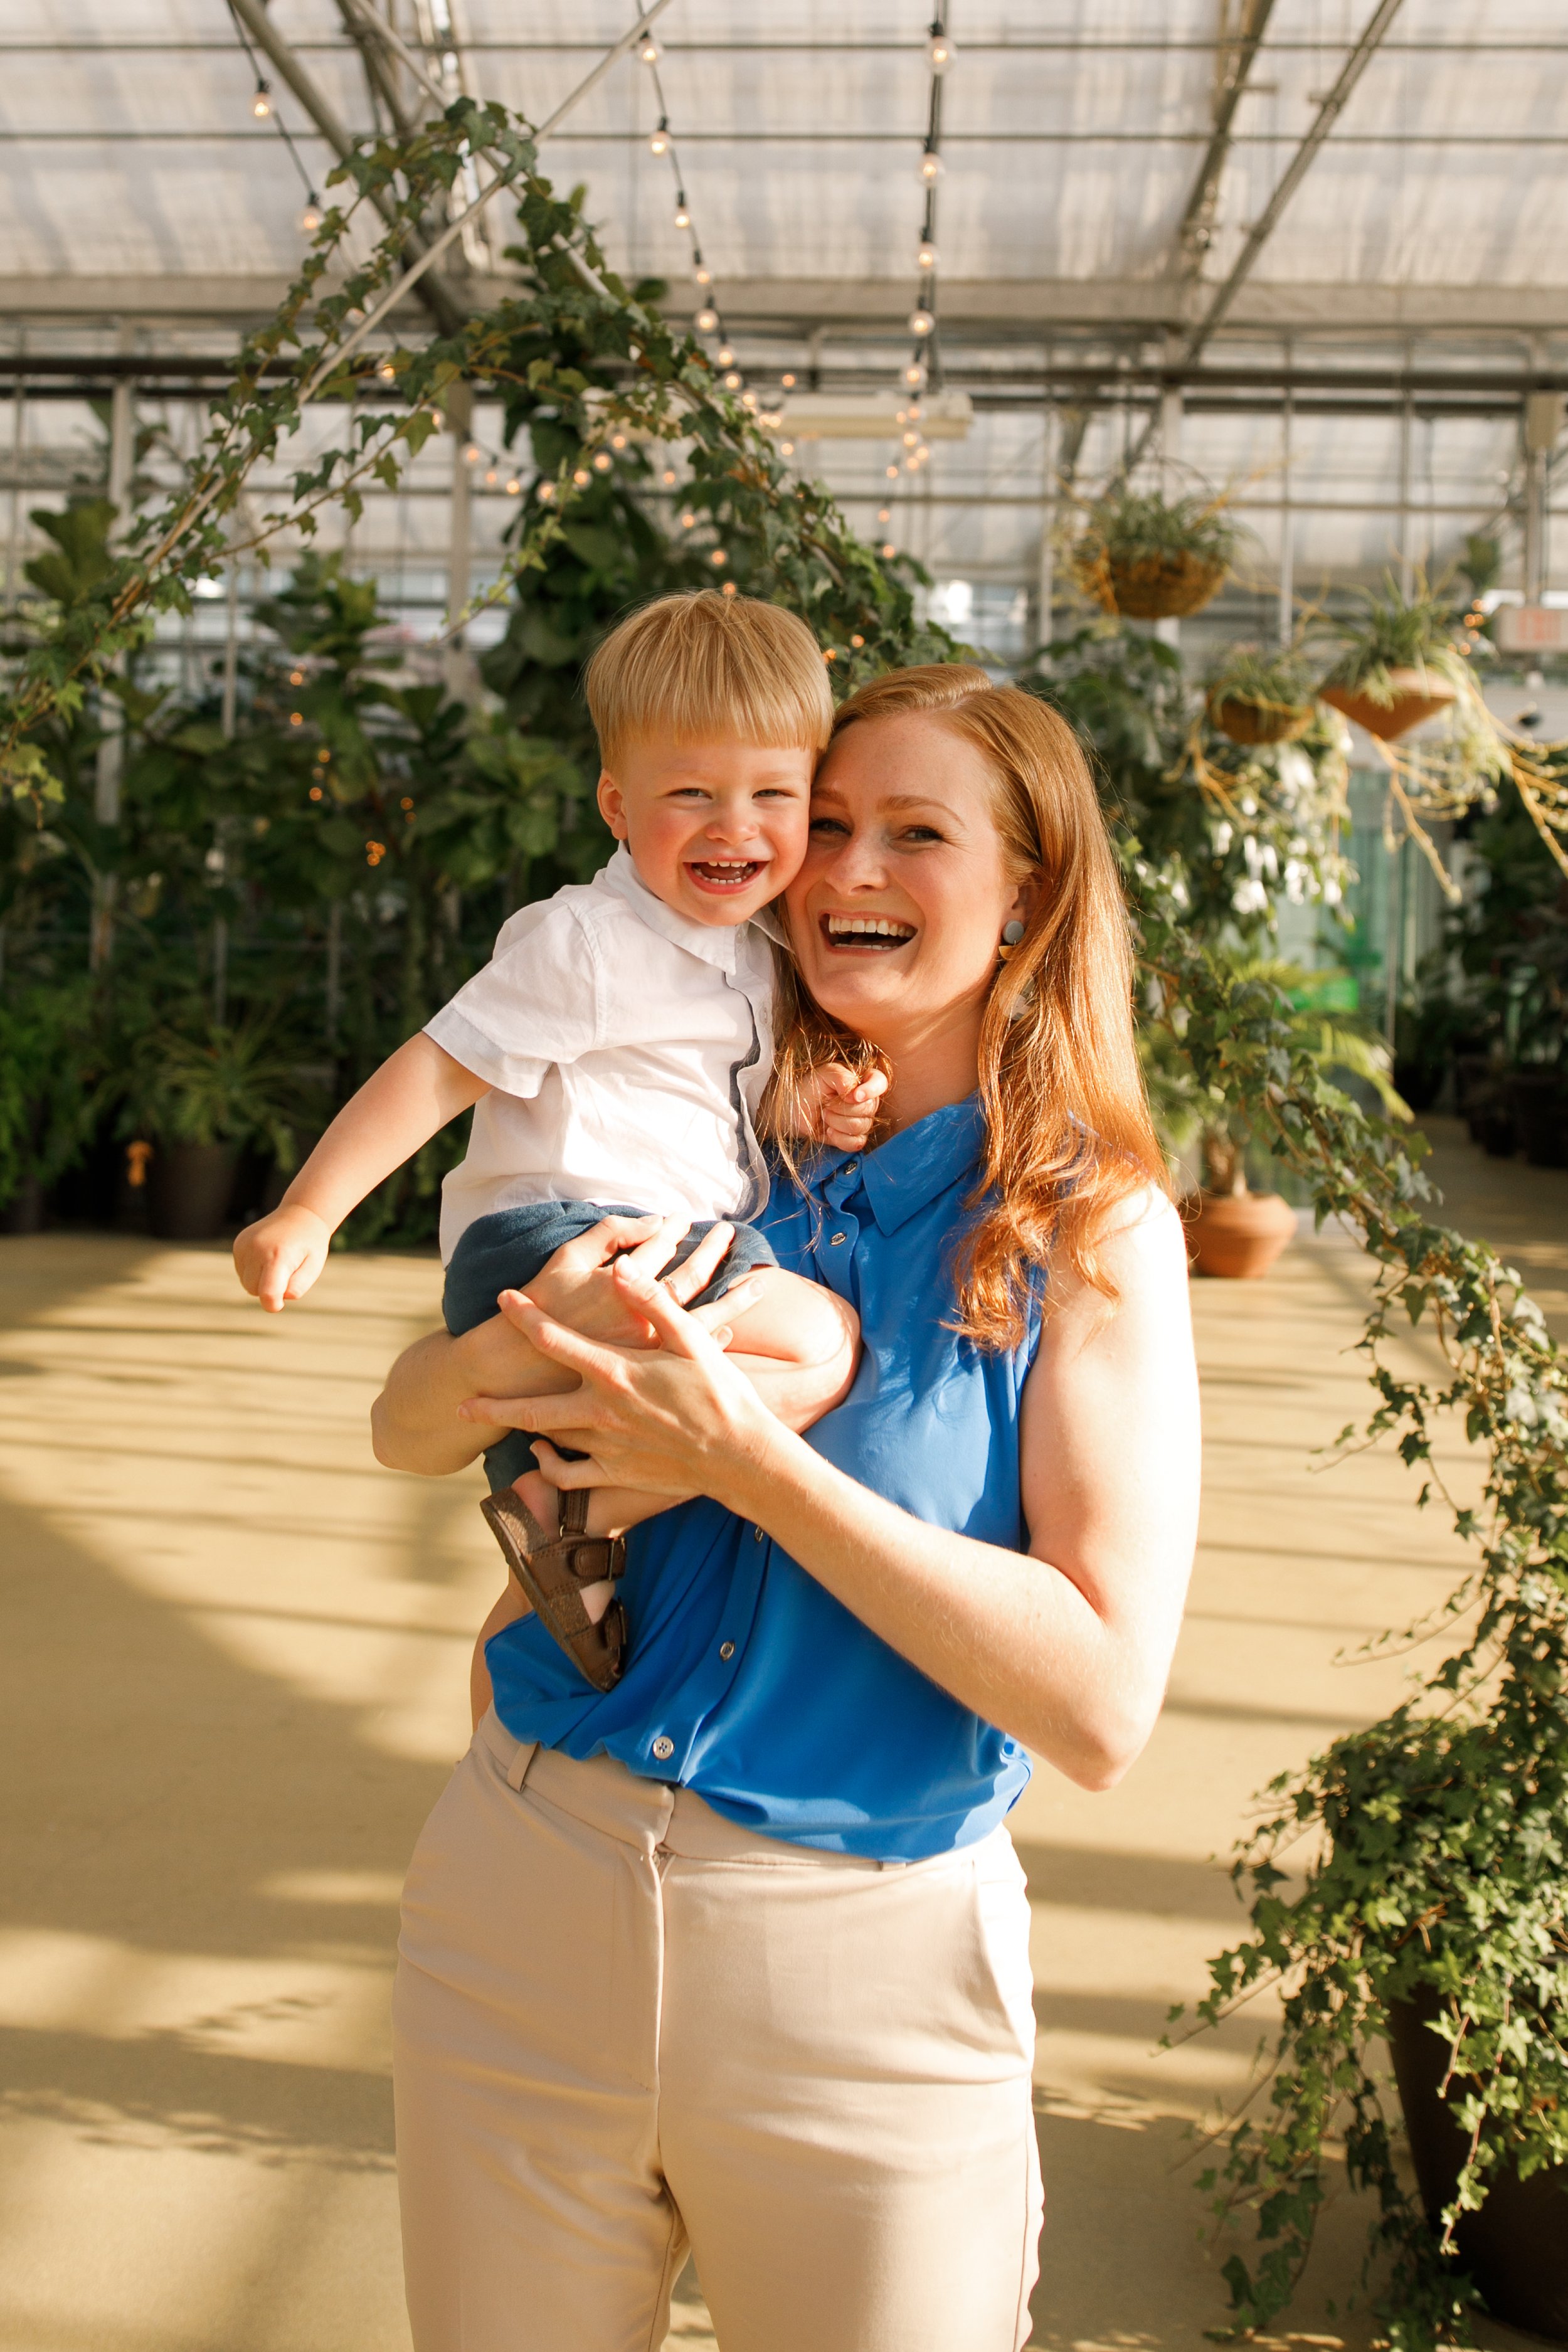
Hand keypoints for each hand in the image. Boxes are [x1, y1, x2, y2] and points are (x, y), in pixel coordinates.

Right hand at [234, 1202, 331, 1311]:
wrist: (300, 1214)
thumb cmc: (310, 1245)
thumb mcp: (314, 1266)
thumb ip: (298, 1286)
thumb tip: (276, 1299)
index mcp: (279, 1256)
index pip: (268, 1292)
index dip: (273, 1304)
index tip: (279, 1304)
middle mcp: (257, 1249)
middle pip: (255, 1290)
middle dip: (269, 1290)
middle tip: (287, 1273)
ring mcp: (244, 1245)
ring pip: (246, 1282)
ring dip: (260, 1281)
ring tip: (277, 1262)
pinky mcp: (238, 1244)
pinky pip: (242, 1271)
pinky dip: (253, 1270)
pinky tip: (267, 1256)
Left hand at [459, 1266, 777, 1506]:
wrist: (739, 1455)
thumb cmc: (720, 1392)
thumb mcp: (691, 1338)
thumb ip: (651, 1302)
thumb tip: (619, 1268)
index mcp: (614, 1373)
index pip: (554, 1341)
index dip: (525, 1317)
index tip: (504, 1301)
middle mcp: (600, 1413)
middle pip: (531, 1409)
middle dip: (492, 1405)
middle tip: (462, 1399)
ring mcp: (606, 1448)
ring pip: (548, 1440)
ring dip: (519, 1429)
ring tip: (497, 1421)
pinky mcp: (617, 1474)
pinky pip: (569, 1476)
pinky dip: (548, 1466)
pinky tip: (540, 1454)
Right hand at [504, 1213, 739, 1349]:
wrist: (522, 1372)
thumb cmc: (542, 1308)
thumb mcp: (566, 1261)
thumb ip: (606, 1235)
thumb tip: (650, 1220)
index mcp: (620, 1284)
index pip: (660, 1246)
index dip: (675, 1229)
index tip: (687, 1217)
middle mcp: (642, 1315)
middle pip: (690, 1276)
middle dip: (714, 1251)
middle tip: (731, 1233)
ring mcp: (651, 1347)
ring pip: (705, 1317)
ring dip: (733, 1297)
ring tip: (758, 1283)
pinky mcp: (652, 1372)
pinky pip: (692, 1354)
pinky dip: (716, 1339)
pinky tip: (732, 1330)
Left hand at [801, 1062, 889, 1150]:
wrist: (796, 1109)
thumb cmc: (811, 1087)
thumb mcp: (824, 1074)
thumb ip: (842, 1077)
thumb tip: (855, 1093)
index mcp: (863, 1080)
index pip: (880, 1082)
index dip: (871, 1090)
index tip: (854, 1096)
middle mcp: (867, 1100)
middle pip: (868, 1108)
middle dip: (841, 1108)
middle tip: (826, 1104)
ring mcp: (863, 1120)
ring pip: (861, 1126)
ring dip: (837, 1122)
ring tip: (825, 1115)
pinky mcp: (855, 1138)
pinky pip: (857, 1143)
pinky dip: (840, 1139)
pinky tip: (828, 1131)